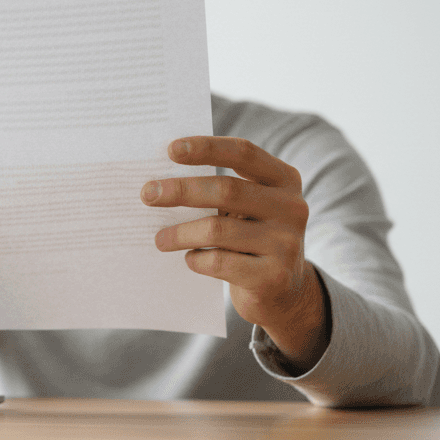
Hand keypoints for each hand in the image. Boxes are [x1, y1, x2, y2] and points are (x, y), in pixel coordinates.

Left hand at [141, 137, 327, 372]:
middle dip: (181, 190)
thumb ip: (219, 190)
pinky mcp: (274, 276)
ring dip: (180, 233)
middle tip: (147, 194)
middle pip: (227, 190)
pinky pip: (220, 262)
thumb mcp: (246, 208)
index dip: (207, 148)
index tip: (170, 149)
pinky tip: (190, 259)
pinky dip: (196, 259)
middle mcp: (292, 207)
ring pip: (217, 229)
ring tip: (159, 239)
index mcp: (284, 180)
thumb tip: (161, 181)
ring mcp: (286, 243)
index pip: (244, 153)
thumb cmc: (250, 237)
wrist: (283, 291)